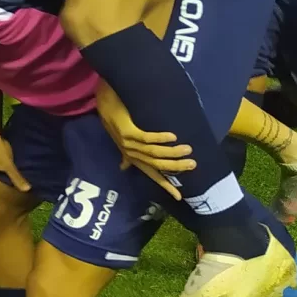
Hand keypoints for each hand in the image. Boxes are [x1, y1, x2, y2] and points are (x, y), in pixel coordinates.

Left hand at [97, 84, 191, 200]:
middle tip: (193, 164)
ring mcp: (127, 142)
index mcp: (132, 156)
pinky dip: (160, 138)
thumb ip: (125, 154)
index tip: (179, 197)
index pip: (151, 174)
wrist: (104, 100)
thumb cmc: (116, 118)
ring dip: (172, 152)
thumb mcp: (121, 138)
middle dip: (175, 166)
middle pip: (156, 164)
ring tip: (188, 149)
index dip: (165, 185)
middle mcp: (130, 152)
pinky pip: (146, 137)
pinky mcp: (126, 130)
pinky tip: (173, 136)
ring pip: (153, 152)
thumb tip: (124, 167)